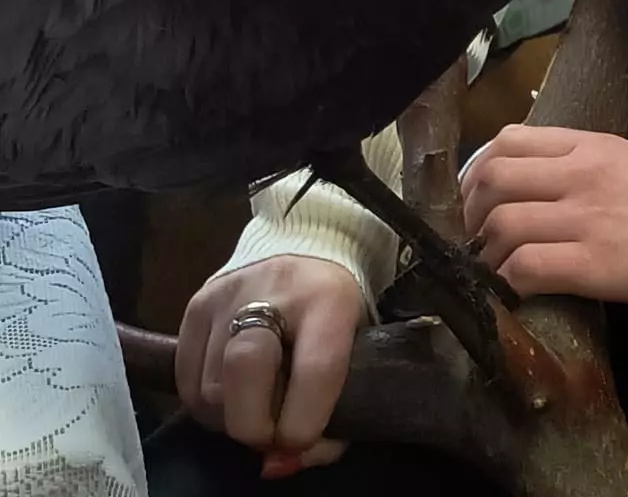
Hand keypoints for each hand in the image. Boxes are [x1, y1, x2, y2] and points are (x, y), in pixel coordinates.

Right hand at [175, 256, 365, 475]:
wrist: (306, 251)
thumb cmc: (334, 318)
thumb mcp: (354, 359)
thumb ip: (331, 422)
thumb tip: (277, 465)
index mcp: (329, 299)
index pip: (316, 368)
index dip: (304, 423)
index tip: (299, 441)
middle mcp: (274, 287)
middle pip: (244, 369)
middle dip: (253, 424)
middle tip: (267, 433)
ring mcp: (228, 292)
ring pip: (209, 387)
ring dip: (230, 416)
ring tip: (254, 404)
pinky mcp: (196, 302)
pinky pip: (185, 382)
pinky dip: (206, 404)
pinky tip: (231, 391)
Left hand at [460, 125, 627, 306]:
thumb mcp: (618, 156)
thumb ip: (571, 160)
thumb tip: (525, 180)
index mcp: (584, 145)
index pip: (507, 141)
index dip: (478, 171)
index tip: (477, 197)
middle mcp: (577, 175)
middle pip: (494, 180)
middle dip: (471, 212)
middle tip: (475, 237)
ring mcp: (583, 219)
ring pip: (502, 225)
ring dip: (486, 252)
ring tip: (493, 268)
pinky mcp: (591, 265)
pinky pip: (526, 267)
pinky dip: (507, 280)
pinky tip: (514, 288)